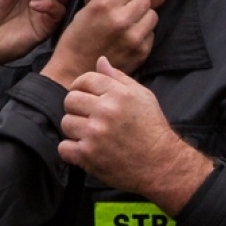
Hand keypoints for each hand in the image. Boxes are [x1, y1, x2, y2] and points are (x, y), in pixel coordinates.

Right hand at [42, 0, 155, 88]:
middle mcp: (121, 19)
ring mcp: (134, 37)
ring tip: (128, 24)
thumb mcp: (85, 10)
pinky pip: (151, 33)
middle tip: (124, 10)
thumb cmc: (76, 39)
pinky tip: (128, 39)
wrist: (75, 72)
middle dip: (135, 2)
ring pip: (152, 14)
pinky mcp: (141, 51)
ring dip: (142, 17)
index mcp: (104, 4)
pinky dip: (142, 34)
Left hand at [58, 58, 213, 214]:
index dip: (82, 87)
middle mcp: (106, 111)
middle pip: (70, 100)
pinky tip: (86, 150)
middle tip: (88, 118)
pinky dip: (72, 151)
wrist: (162, 164)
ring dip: (75, 130)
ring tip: (90, 135)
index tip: (86, 97)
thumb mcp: (143, 96)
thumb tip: (100, 60)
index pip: (85, 80)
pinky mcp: (88, 155)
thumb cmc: (152, 128)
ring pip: (66, 123)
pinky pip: (63, 147)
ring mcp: (95, 134)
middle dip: (77, 108)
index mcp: (119, 94)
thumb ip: (119, 78)